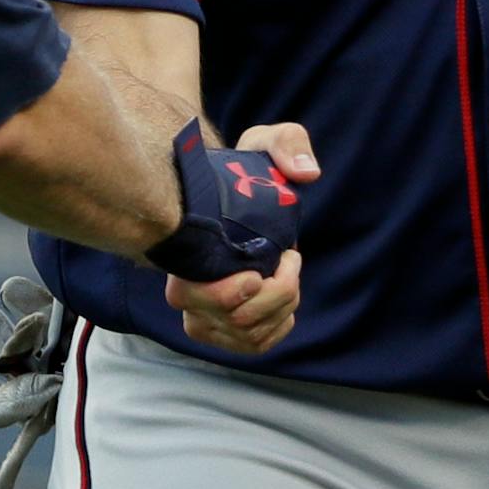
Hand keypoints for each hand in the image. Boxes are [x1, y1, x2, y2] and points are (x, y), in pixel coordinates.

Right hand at [164, 122, 317, 354]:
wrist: (240, 196)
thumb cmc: (247, 169)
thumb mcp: (267, 142)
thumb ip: (286, 143)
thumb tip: (305, 174)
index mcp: (183, 249)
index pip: (188, 295)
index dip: (227, 293)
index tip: (257, 273)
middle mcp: (184, 288)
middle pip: (228, 320)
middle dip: (273, 296)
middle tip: (288, 259)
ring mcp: (203, 313)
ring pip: (244, 335)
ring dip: (281, 307)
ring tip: (289, 271)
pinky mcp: (224, 328)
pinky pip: (253, 346)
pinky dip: (279, 326)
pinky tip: (285, 299)